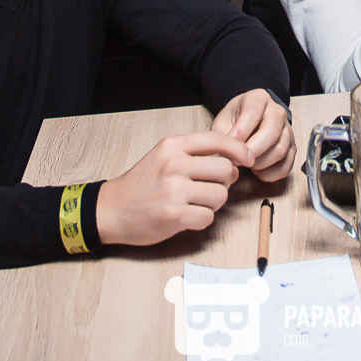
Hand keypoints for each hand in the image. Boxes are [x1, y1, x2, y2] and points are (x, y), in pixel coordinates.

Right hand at [95, 131, 253, 245]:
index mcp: (173, 146)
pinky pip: (208, 217)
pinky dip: (202, 219)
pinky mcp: (174, 215)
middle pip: (226, 171)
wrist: (112, 209)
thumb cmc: (141, 184)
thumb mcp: (163, 156)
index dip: (239, 149)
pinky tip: (187, 216)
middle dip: (225, 183)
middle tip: (210, 188)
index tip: (248, 158)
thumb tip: (232, 159)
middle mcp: (174, 165)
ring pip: (220, 196)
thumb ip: (193, 153)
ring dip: (213, 203)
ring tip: (195, 203)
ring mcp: (174, 190)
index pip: (218, 140)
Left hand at [211, 89, 294, 182]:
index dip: (240, 132)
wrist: (247, 122)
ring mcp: (287, 130)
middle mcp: (277, 112)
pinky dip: (270, 173)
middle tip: (239, 160)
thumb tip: (230, 155)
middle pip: (272, 132)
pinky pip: (286, 165)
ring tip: (247, 163)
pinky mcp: (292, 148)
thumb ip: (222, 136)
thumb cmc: (235, 121)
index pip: (253, 114)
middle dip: (253, 151)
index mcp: (258, 99)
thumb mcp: (222, 121)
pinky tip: (258, 171)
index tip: (230, 145)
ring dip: (260, 163)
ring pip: (280, 150)